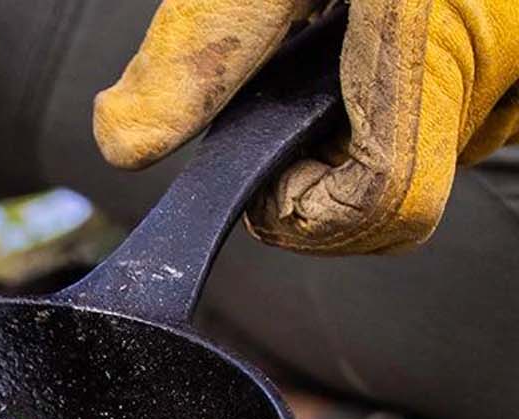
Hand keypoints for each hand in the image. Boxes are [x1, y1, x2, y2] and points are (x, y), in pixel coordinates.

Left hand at [94, 0, 518, 251]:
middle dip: (335, 146)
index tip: (270, 166)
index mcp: (442, 42)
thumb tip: (123, 142)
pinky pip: (479, 93)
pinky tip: (404, 7)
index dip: (312, 213)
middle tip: (308, 54)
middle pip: (402, 182)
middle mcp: (511, 62)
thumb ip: (200, 48)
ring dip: (379, 105)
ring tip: (358, 11)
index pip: (385, 210)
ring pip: (441, 139)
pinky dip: (423, 71)